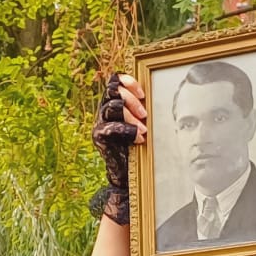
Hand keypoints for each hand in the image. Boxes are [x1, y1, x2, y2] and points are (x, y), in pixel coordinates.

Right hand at [89, 72, 145, 225]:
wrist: (129, 175)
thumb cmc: (138, 147)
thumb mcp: (143, 123)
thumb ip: (143, 108)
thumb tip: (156, 92)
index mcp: (114, 103)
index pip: (114, 80)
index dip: (127, 81)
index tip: (143, 93)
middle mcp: (104, 110)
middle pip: (112, 89)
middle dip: (131, 99)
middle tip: (145, 114)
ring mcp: (100, 123)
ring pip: (112, 106)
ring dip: (131, 115)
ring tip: (144, 129)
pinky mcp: (99, 137)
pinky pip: (111, 127)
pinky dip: (127, 130)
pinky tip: (139, 138)